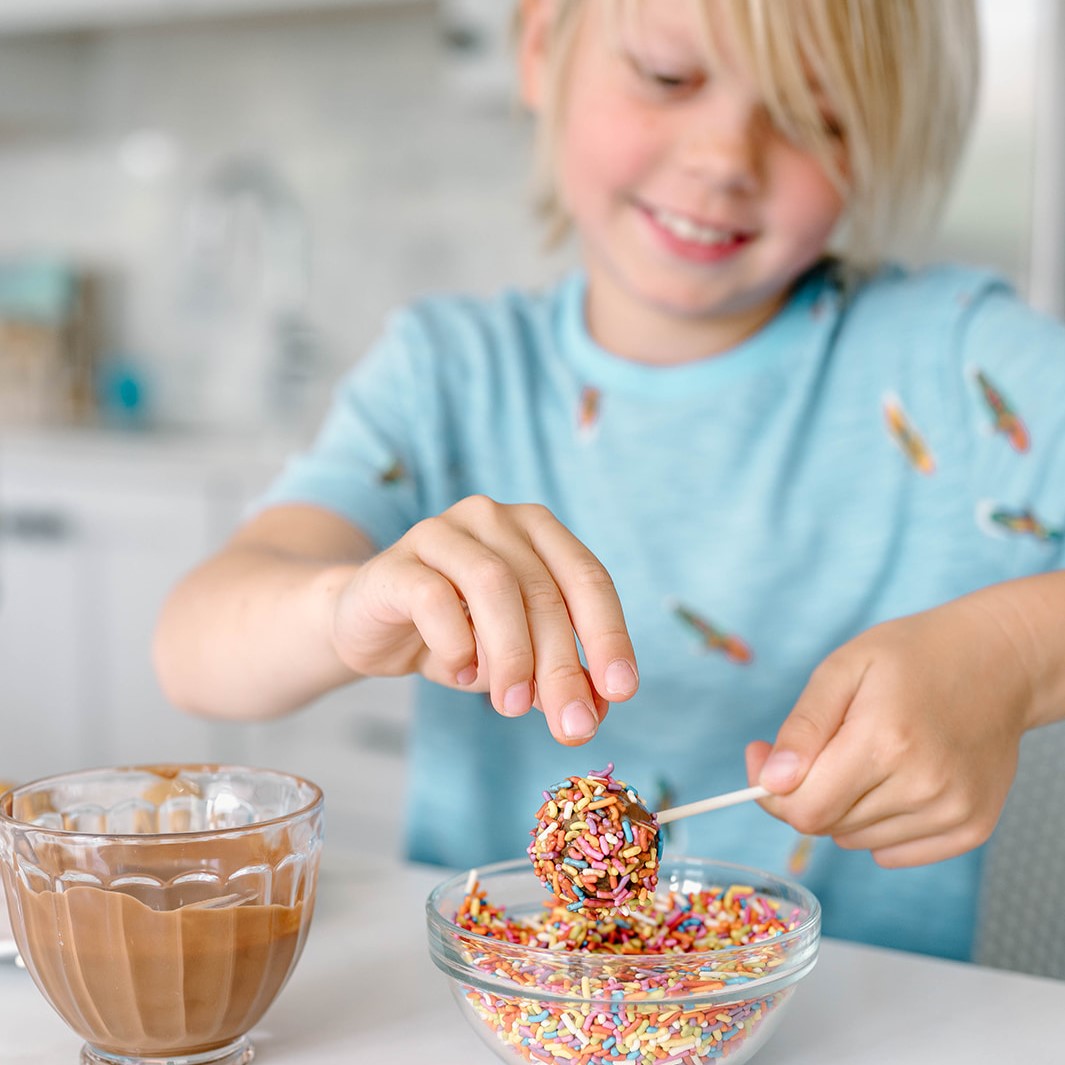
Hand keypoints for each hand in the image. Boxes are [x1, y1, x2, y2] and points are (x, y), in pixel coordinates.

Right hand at [330, 495, 637, 743]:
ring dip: (512, 654)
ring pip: (494, 584)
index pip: (588, 578)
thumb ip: (554, 676)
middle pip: (543, 590)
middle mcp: (493, 518)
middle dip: (563, 665)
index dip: (609, 635)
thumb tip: (596, 710)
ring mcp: (441, 532)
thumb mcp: (513, 660)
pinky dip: (456, 643)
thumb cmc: (454, 635)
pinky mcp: (395, 562)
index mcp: (536, 531)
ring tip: (512, 706)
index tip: (621, 692)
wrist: (367, 626)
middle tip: (571, 726)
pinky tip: (461, 673)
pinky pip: (433, 597)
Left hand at [746, 593, 1032, 866]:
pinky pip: (895, 852)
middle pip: (828, 825)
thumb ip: (802, 728)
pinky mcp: (972, 827)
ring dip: (846, 806)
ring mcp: (953, 811)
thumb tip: (771, 781)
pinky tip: (895, 780)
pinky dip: (880, 825)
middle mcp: (924, 786)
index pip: (805, 810)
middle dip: (808, 790)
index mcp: (885, 742)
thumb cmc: (912, 657)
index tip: (764, 758)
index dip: (772, 791)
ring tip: (868, 755)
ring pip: (857, 840)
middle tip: (821, 746)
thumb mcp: (842, 669)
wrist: (996, 663)